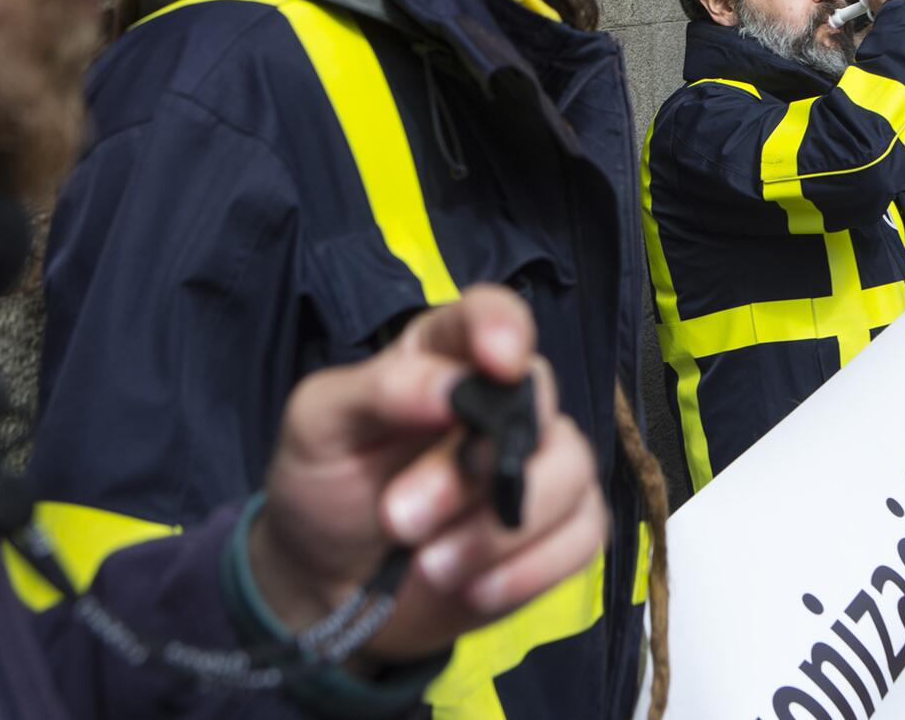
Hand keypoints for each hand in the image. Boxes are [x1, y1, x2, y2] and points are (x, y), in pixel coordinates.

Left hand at [248, 286, 605, 663]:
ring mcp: (540, 464)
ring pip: (570, 472)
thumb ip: (380, 390)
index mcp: (444, 356)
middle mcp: (502, 401)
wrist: (328, 584)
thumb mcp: (319, 425)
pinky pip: (586, 535)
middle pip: (535, 405)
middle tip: (401, 517)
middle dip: (471, 473)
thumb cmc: (324, 484)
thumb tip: (452, 387)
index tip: (499, 363)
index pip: (492, 315)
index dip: (505, 328)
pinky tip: (472, 588)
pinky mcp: (560, 528)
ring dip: (495, 531)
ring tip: (429, 565)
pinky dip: (529, 569)